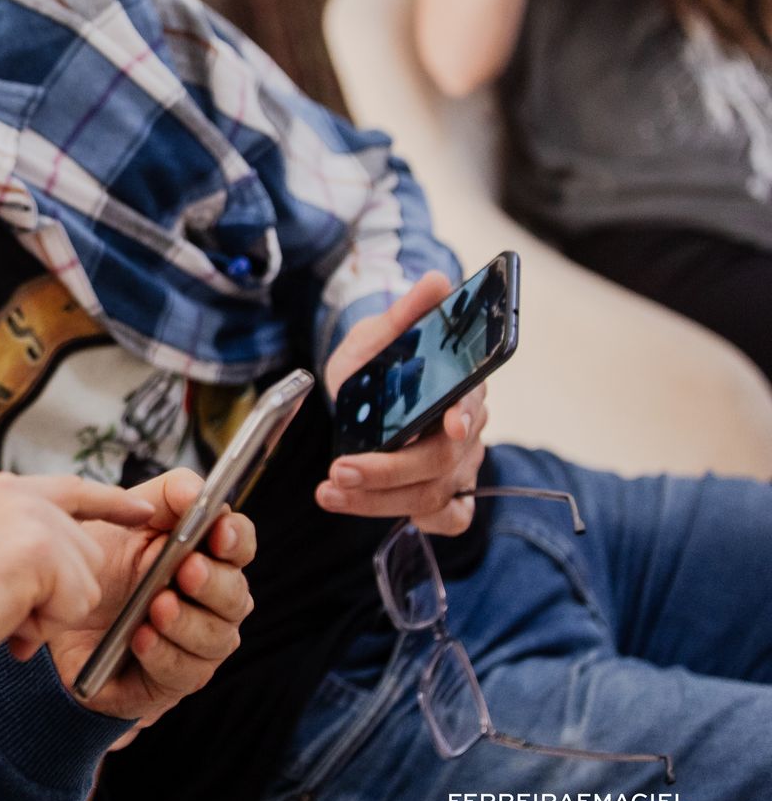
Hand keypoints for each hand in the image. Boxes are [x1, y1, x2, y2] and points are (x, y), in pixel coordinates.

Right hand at [0, 473, 154, 669]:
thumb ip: (19, 560)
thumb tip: (64, 592)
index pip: (71, 490)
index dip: (111, 502)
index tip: (144, 509)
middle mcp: (13, 492)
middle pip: (86, 553)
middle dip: (58, 599)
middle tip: (6, 614)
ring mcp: (29, 514)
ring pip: (86, 582)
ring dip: (48, 615)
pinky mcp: (42, 544)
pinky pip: (77, 603)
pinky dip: (46, 626)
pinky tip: (6, 617)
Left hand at [45, 469, 256, 737]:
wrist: (59, 613)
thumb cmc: (103, 562)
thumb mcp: (128, 518)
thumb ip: (166, 495)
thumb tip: (196, 491)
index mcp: (207, 556)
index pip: (239, 544)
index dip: (236, 538)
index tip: (219, 532)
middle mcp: (212, 603)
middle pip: (235, 595)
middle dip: (213, 583)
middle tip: (186, 570)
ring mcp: (197, 644)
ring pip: (215, 638)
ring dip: (187, 621)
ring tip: (158, 606)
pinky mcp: (173, 680)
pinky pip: (182, 672)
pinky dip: (163, 654)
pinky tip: (141, 639)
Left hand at [321, 272, 489, 535]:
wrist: (370, 386)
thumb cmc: (380, 359)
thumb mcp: (380, 333)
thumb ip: (406, 314)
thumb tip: (436, 280)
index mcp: (461, 387)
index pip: (470, 407)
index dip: (461, 418)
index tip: (446, 424)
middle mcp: (466, 431)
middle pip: (439, 461)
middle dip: (388, 470)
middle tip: (339, 468)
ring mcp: (458, 465)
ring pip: (430, 495)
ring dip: (376, 500)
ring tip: (329, 491)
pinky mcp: (443, 491)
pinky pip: (445, 519)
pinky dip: (411, 519)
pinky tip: (360, 506)